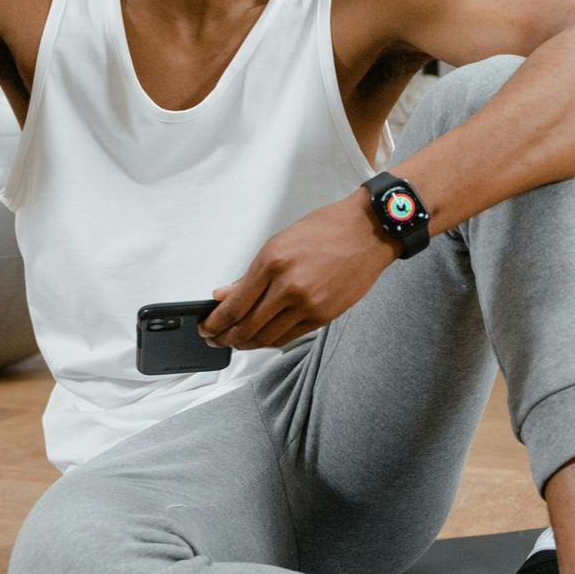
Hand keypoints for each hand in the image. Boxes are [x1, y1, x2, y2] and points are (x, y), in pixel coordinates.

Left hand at [198, 190, 400, 350]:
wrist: (368, 231)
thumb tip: (223, 295)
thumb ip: (249, 275)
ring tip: (235, 342)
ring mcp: (308, 304)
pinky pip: (289, 337)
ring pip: (267, 337)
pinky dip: (270, 341)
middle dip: (225, 338)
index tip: (206, 327)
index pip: (234, 305)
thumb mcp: (278, 242)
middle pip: (247, 327)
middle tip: (215, 339)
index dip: (215, 323)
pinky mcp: (324, 316)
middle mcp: (288, 286)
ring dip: (246, 343)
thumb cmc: (325, 230)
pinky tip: (261, 338)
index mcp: (272, 262)